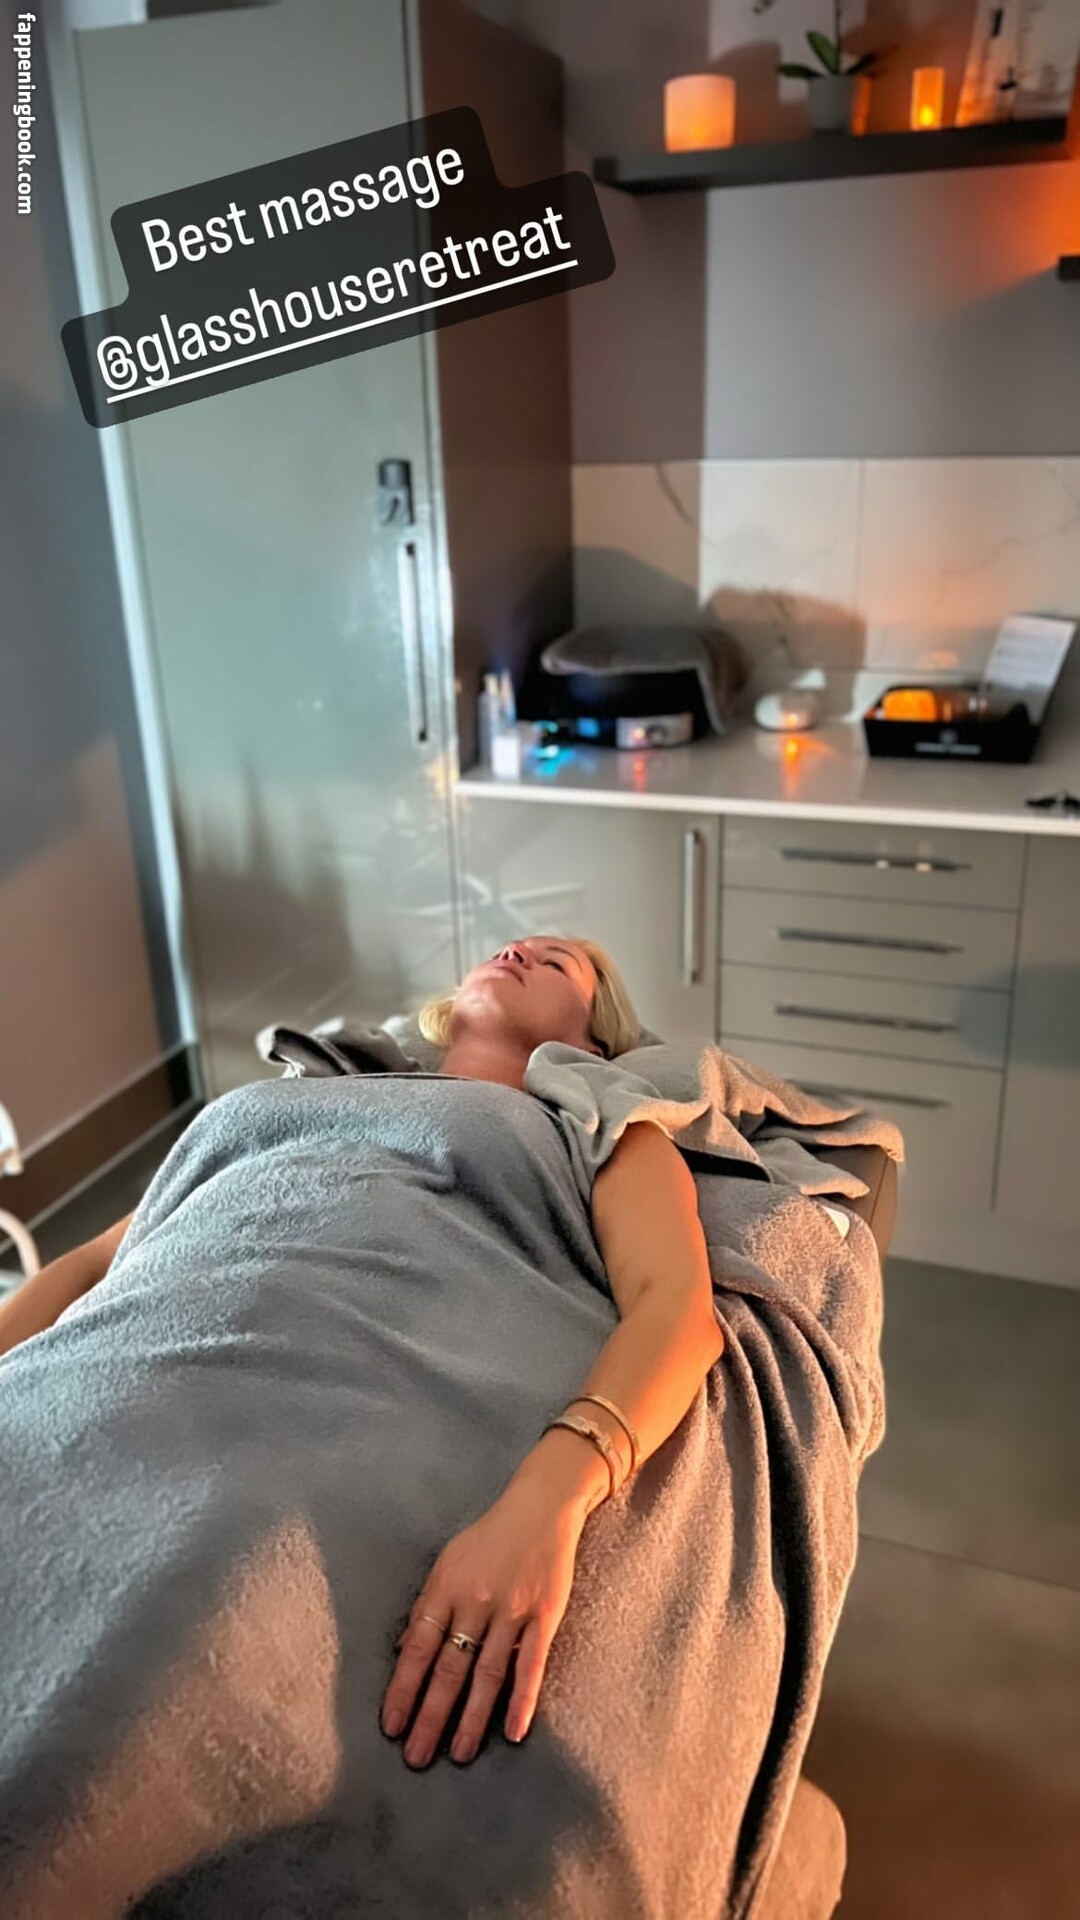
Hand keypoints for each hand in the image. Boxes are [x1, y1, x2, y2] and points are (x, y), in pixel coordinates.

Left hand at [381, 1477, 583, 1768]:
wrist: (541, 1507)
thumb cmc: (489, 1538)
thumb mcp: (448, 1563)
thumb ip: (428, 1606)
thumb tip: (402, 1651)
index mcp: (445, 1587)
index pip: (417, 1647)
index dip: (403, 1688)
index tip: (391, 1726)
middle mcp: (475, 1600)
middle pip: (449, 1667)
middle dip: (431, 1716)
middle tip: (417, 1758)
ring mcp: (511, 1609)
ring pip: (488, 1673)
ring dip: (472, 1718)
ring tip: (460, 1754)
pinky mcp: (544, 1615)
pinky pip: (531, 1663)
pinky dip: (522, 1698)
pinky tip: (514, 1730)